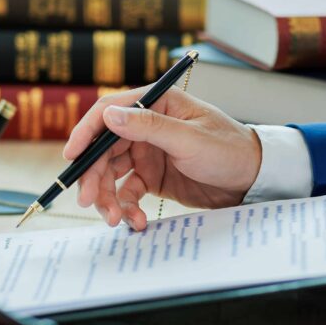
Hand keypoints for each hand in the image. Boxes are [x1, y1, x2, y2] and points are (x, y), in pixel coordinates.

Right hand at [63, 86, 261, 229]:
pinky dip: (126, 207)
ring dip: (108, 197)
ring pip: (111, 174)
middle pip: (103, 150)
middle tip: (89, 201)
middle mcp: (145, 126)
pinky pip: (127, 192)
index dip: (85, 134)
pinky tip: (135, 220)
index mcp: (154, 103)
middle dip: (94, 177)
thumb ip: (148, 126)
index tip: (72, 158)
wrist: (253, 180)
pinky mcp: (150, 176)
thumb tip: (109, 115)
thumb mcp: (189, 138)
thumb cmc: (229, 150)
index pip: (108, 113)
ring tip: (116, 219)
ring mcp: (146, 152)